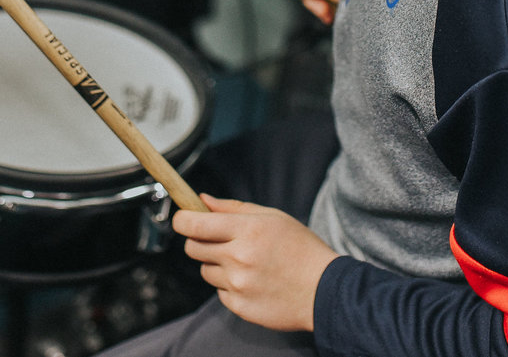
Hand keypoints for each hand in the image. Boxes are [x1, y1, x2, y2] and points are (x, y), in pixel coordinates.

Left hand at [174, 194, 337, 332]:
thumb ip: (233, 208)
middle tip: (219, 241)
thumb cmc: (301, 249)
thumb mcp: (272, 217)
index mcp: (246, 230)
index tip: (184, 219)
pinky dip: (230, 286)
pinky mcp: (240, 307)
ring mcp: (238, 285)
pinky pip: (220, 292)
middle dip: (199, 241)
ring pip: (205, 271)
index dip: (182, 220)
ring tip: (245, 263)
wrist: (325, 290)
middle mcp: (238, 258)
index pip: (193, 225)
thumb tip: (202, 200)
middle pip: (192, 248)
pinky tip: (253, 281)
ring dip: (217, 265)